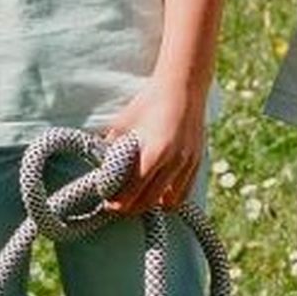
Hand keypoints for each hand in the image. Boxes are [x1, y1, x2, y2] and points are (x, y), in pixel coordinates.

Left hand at [98, 78, 206, 215]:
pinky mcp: (197, 162)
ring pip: (171, 202)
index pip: (133, 191)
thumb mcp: (124, 123)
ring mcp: (188, 163)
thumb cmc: (149, 103)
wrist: (183, 87)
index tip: (108, 203)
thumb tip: (99, 168)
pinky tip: (158, 193)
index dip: (118, 202)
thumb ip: (111, 148)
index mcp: (154, 153)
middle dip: (132, 208)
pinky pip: (185, 192)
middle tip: (119, 206)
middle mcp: (174, 162)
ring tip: (140, 199)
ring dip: (154, 205)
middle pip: (150, 202)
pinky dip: (170, 197)